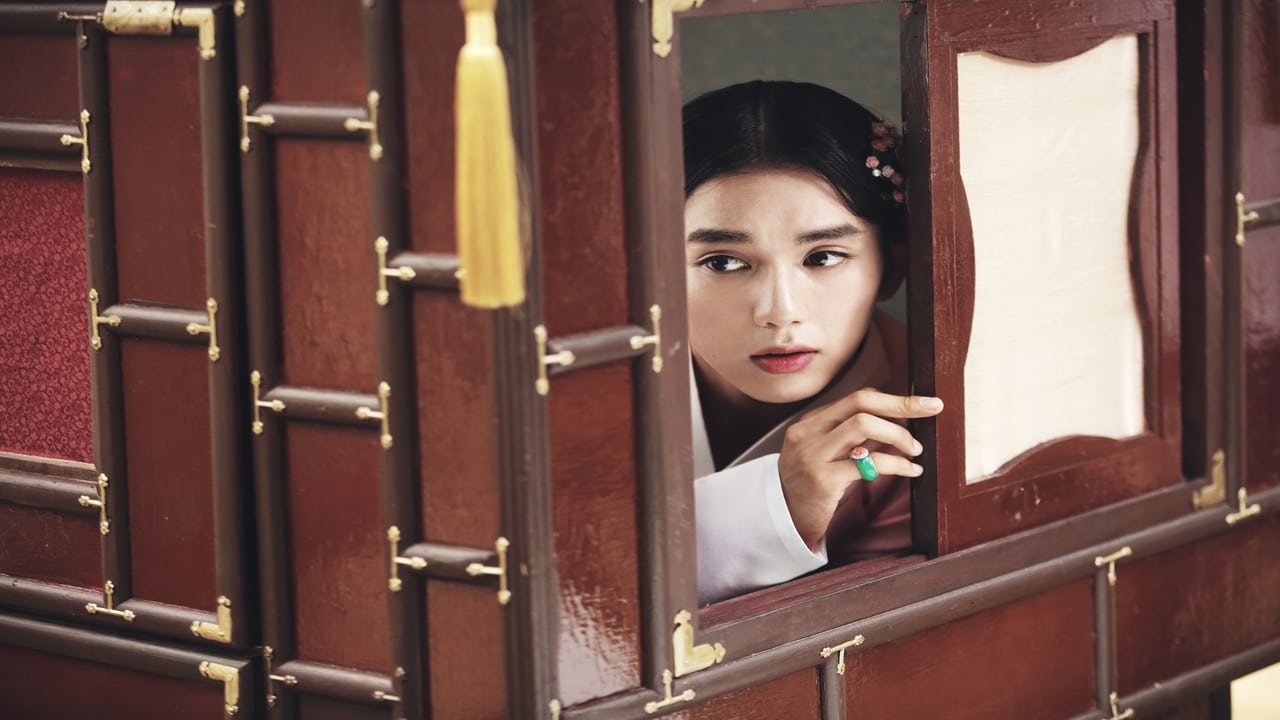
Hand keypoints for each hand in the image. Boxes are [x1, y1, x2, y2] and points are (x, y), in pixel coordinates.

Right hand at [777, 389, 943, 547]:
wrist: (784, 524)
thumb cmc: (812, 490)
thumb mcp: (831, 457)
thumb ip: (858, 439)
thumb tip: (899, 420)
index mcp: (809, 423)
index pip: (856, 398)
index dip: (892, 398)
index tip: (919, 404)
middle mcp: (807, 434)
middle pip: (860, 402)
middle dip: (901, 404)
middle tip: (931, 409)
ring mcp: (812, 455)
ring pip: (864, 425)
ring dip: (898, 435)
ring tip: (915, 449)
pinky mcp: (822, 480)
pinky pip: (869, 463)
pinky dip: (897, 464)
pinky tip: (911, 470)